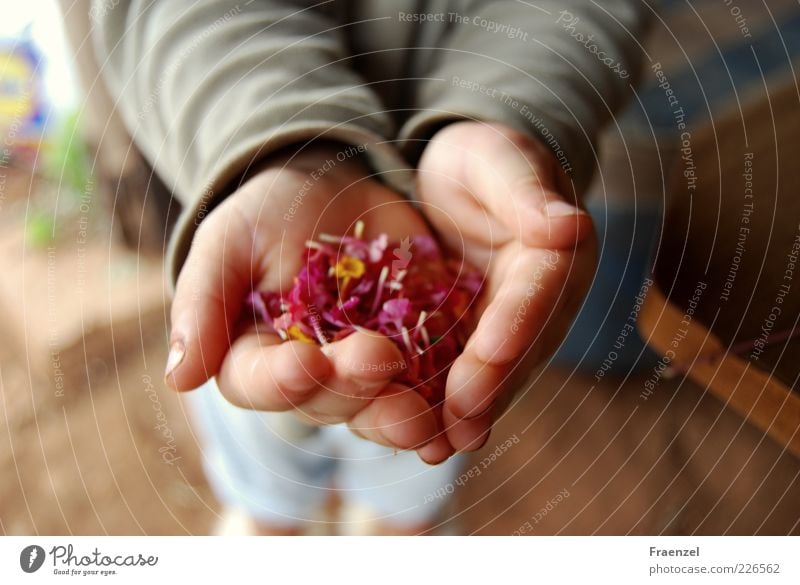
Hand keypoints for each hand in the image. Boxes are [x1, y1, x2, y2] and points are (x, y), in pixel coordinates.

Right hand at [165, 144, 452, 462]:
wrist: (335, 188)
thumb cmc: (269, 211)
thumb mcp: (231, 239)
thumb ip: (204, 301)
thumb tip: (177, 376)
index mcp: (256, 357)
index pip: (261, 382)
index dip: (283, 380)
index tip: (305, 362)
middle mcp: (312, 378)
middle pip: (328, 400)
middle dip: (354, 388)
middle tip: (382, 361)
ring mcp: (366, 370)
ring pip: (381, 406)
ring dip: (404, 414)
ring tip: (427, 413)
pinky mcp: (415, 352)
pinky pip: (430, 381)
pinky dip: (445, 393)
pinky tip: (463, 398)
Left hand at [417, 122, 596, 450]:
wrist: (465, 177)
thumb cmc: (485, 159)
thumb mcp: (500, 161)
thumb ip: (528, 194)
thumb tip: (571, 226)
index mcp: (558, 254)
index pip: (537, 293)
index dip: (514, 328)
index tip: (486, 361)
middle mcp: (543, 299)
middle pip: (521, 348)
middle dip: (492, 389)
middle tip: (460, 429)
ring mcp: (513, 323)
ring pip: (498, 373)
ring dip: (471, 412)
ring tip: (438, 446)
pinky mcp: (481, 336)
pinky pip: (467, 373)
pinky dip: (448, 404)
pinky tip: (422, 435)